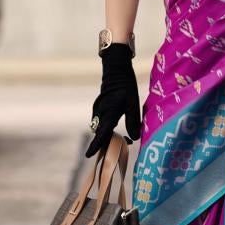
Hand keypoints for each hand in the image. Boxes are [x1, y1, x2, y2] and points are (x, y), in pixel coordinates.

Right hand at [86, 41, 140, 156]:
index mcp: (109, 113)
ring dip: (108, 135)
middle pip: (100, 133)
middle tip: (125, 144)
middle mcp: (101, 113)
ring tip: (124, 138)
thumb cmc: (126, 85)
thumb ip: (133, 121)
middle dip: (108, 143)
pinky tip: (117, 127)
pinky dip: (107, 128)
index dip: (96, 145)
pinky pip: (101, 122)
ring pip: (100, 128)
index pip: (102, 133)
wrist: (116, 69)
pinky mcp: (99, 108)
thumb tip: (134, 138)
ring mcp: (98, 110)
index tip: (89, 155)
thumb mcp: (133, 103)